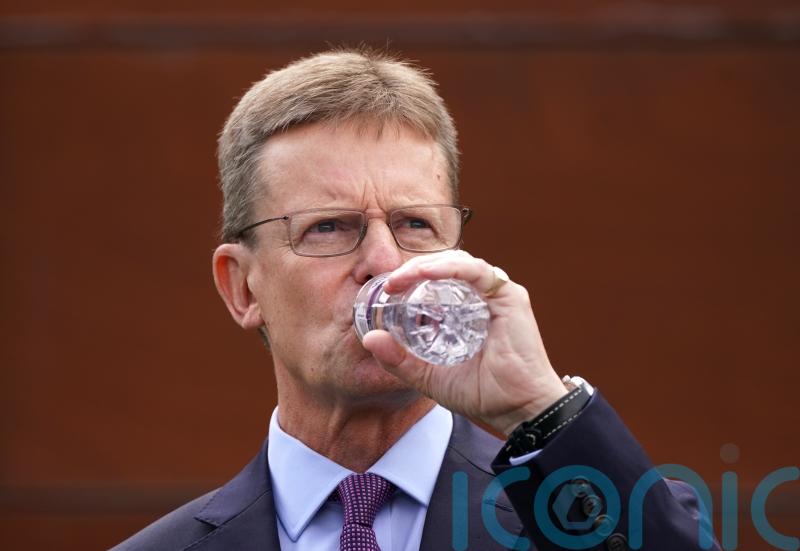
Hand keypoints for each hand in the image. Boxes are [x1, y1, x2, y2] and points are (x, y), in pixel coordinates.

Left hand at [362, 250, 567, 435]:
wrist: (518, 411)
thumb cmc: (484, 394)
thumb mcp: (430, 377)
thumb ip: (401, 361)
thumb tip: (370, 339)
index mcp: (467, 310)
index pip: (436, 280)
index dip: (409, 279)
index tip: (386, 290)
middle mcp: (482, 297)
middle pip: (444, 266)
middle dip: (413, 270)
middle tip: (389, 284)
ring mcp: (497, 294)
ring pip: (458, 263)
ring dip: (426, 266)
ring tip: (401, 278)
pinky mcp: (509, 296)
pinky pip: (476, 271)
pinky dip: (450, 268)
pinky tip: (426, 274)